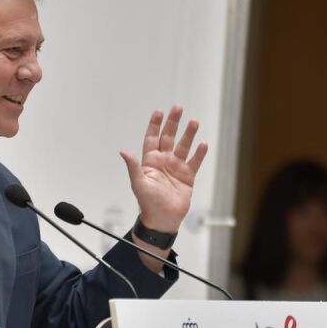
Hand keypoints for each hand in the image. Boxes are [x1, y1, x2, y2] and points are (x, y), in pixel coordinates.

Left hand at [120, 105, 208, 232]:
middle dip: (173, 122)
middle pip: (169, 137)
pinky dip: (199, 153)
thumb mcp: (139, 183)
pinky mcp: (187, 176)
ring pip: (183, 146)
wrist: (163, 219)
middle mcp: (164, 161)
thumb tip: (123, 152)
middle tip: (178, 108)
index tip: (159, 111)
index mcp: (150, 161)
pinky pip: (195, 161)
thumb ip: (133, 166)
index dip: (155, 125)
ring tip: (194, 122)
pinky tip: (203, 144)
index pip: (152, 138)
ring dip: (188, 134)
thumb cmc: (148, 203)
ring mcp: (176, 168)